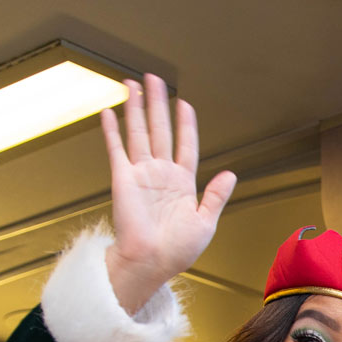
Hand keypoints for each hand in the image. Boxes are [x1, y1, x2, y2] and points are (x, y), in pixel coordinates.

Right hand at [99, 74, 236, 313]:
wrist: (152, 263)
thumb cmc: (176, 250)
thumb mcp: (205, 222)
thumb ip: (215, 196)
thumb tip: (230, 174)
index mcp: (183, 183)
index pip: (185, 145)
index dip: (185, 124)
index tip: (185, 104)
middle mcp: (161, 174)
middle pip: (160, 130)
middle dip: (158, 103)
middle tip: (155, 78)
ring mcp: (141, 174)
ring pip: (139, 132)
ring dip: (136, 108)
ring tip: (134, 84)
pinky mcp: (122, 178)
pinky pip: (117, 148)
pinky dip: (112, 130)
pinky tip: (110, 112)